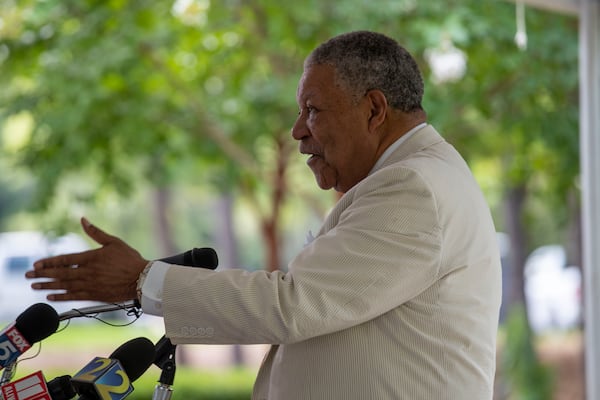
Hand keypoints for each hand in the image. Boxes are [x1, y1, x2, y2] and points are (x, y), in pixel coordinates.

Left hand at [25, 217, 148, 302]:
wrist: (143, 279)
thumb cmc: (130, 259)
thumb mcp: (114, 242)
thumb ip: (96, 232)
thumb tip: (83, 220)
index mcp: (91, 257)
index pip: (65, 260)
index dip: (49, 262)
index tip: (36, 264)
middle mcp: (88, 272)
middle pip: (60, 273)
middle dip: (42, 275)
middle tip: (28, 276)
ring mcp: (90, 285)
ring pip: (64, 285)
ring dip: (48, 286)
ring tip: (35, 286)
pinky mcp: (95, 295)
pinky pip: (74, 296)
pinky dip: (61, 296)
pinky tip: (51, 297)